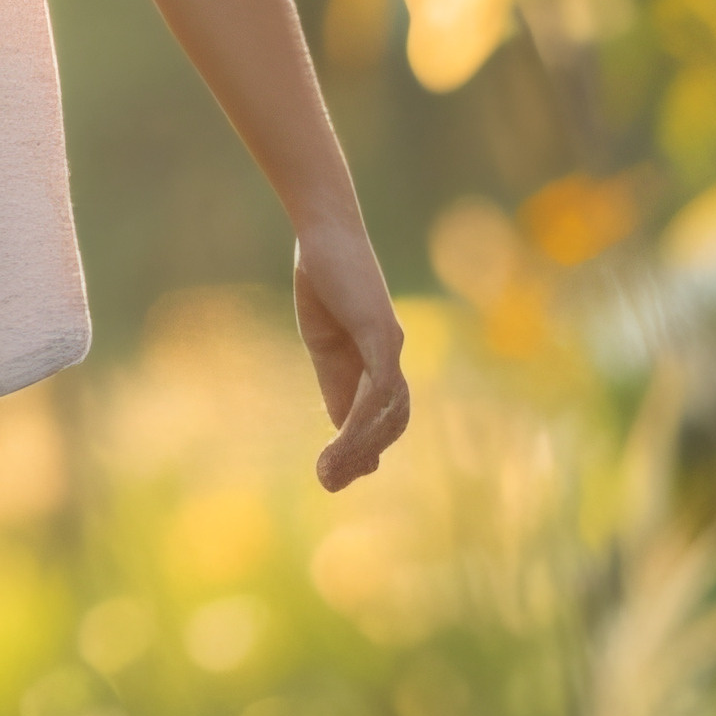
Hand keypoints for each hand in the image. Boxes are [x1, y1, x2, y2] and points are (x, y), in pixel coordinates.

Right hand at [292, 222, 411, 490]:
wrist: (325, 233)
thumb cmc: (323, 278)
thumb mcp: (324, 340)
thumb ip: (336, 380)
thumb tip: (343, 426)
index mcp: (376, 359)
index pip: (383, 415)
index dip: (368, 448)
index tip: (341, 476)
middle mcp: (392, 356)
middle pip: (391, 421)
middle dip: (363, 455)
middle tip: (329, 482)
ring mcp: (390, 345)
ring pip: (388, 411)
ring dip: (359, 445)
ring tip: (328, 469)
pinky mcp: (380, 332)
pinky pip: (381, 386)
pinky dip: (366, 416)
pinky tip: (345, 436)